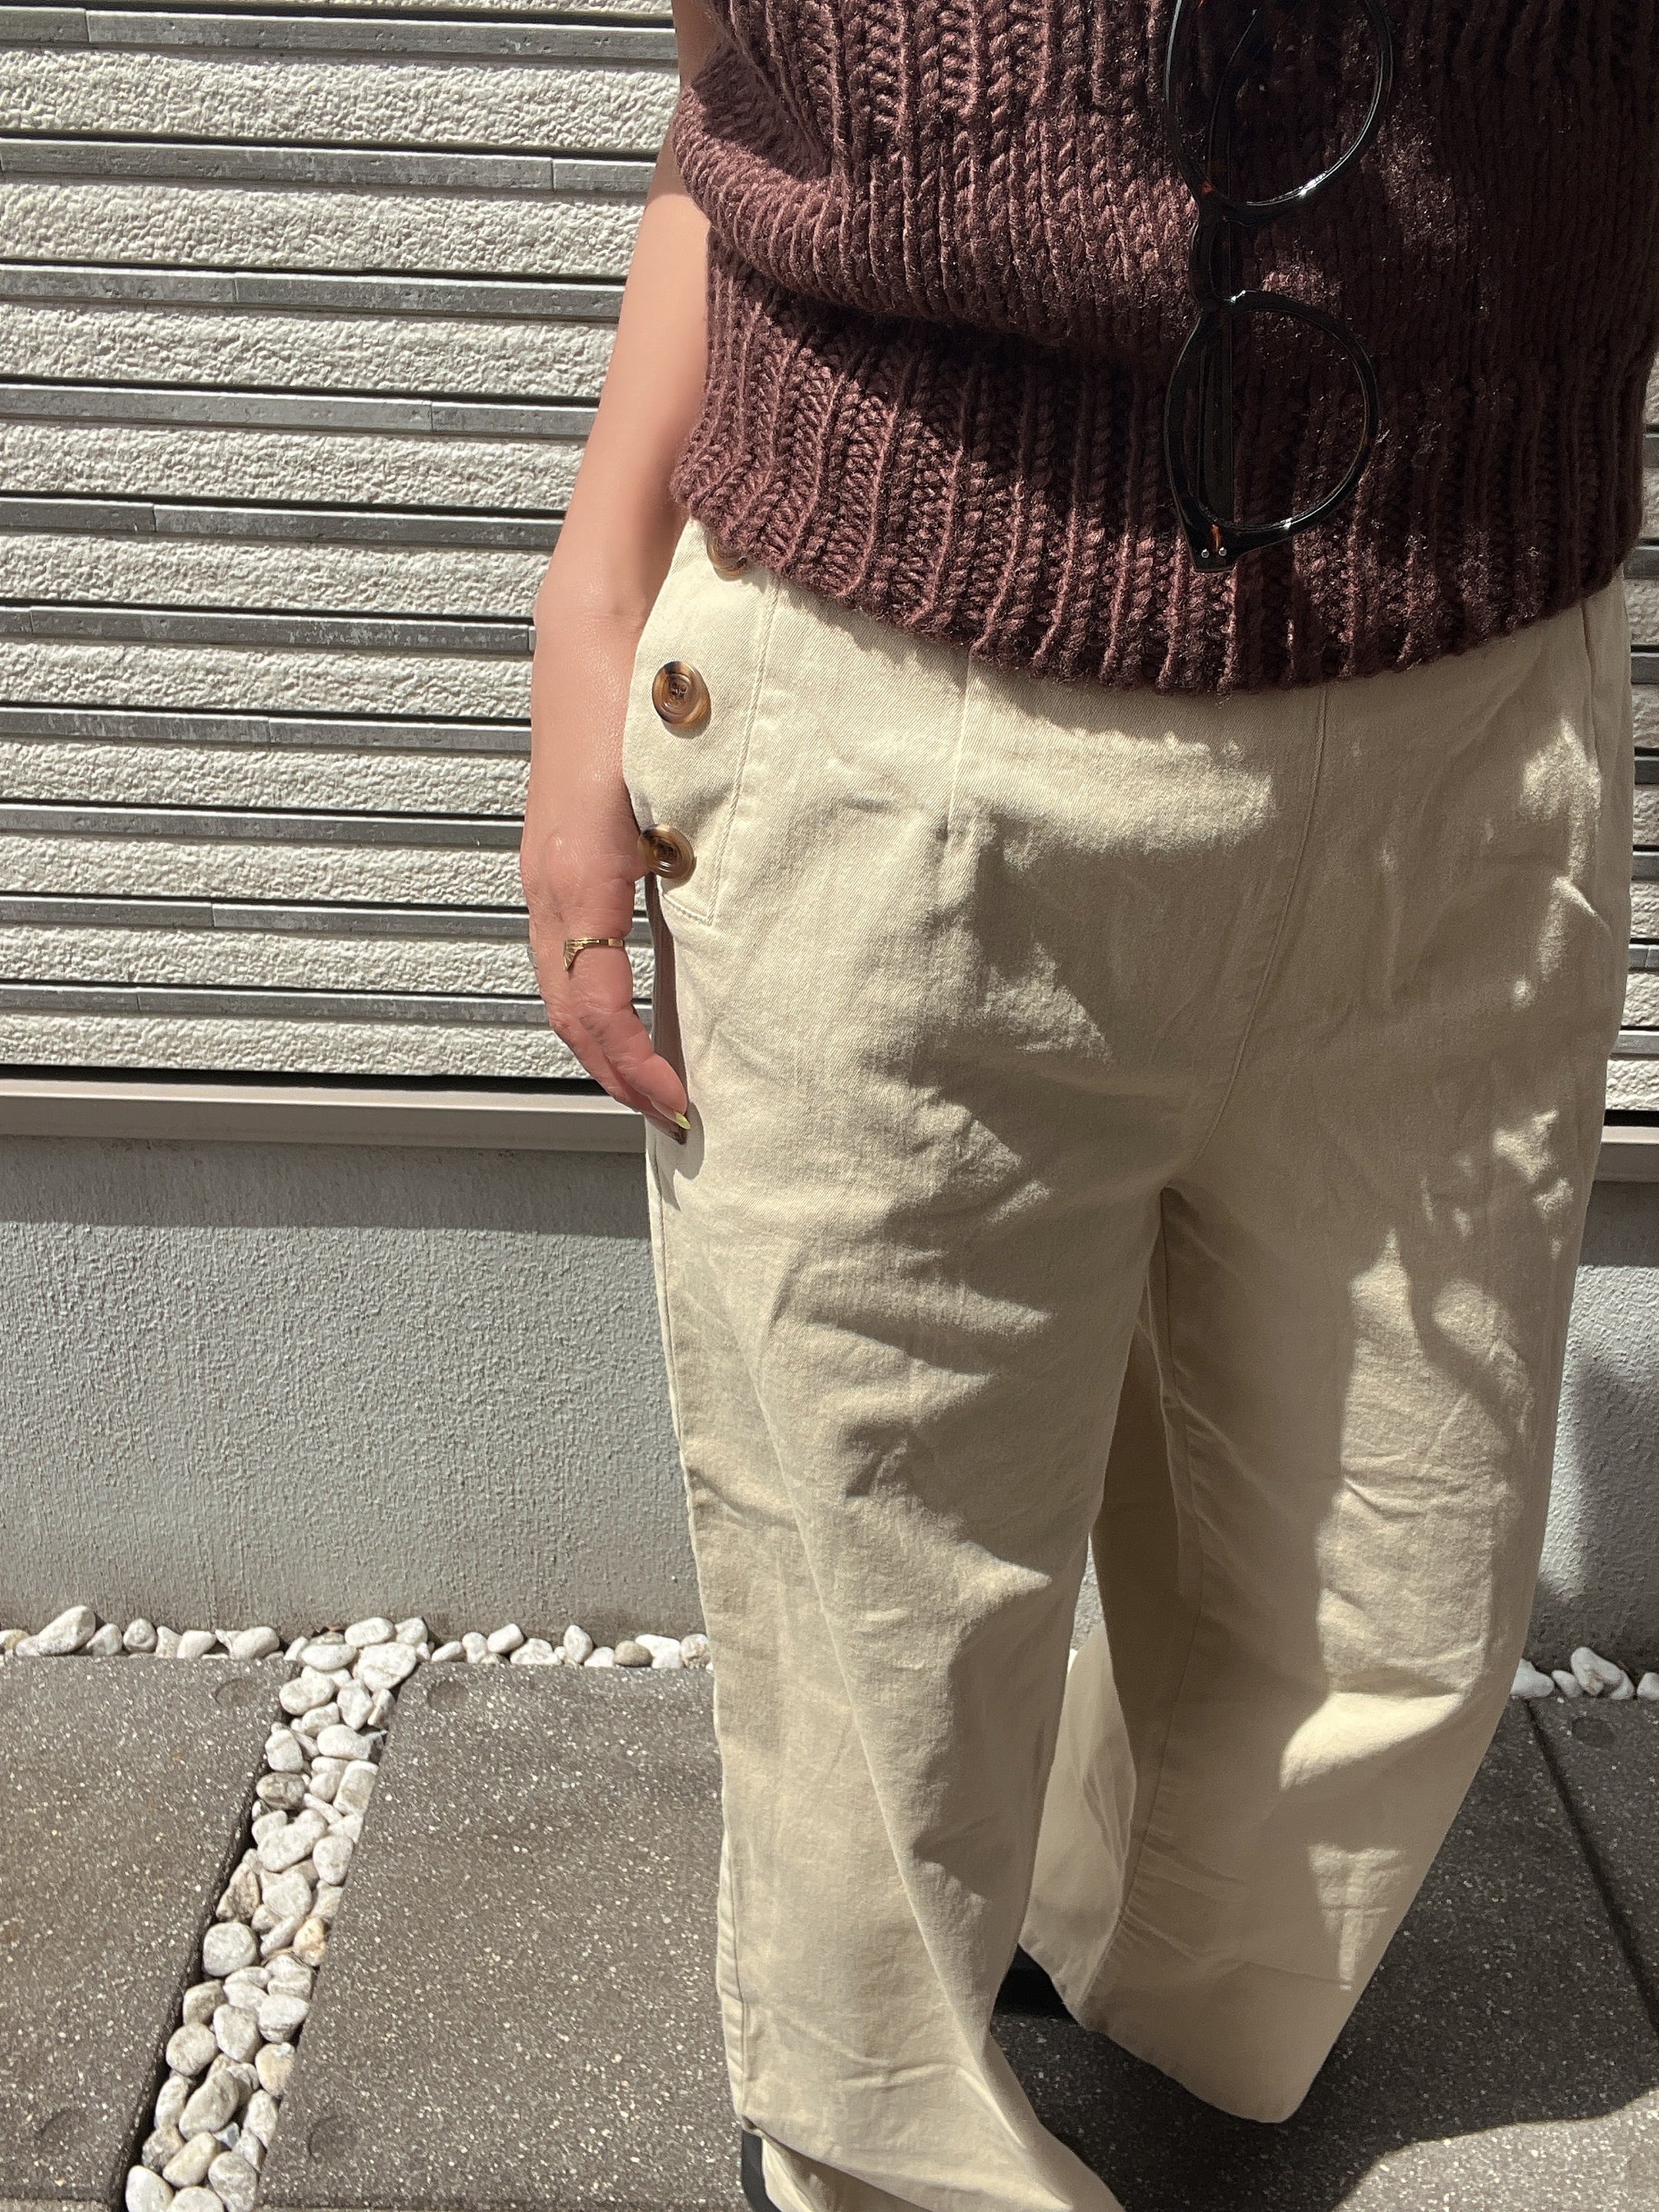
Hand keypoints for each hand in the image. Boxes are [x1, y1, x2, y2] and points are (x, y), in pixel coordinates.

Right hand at [520, 609, 690, 1142]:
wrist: (600, 618)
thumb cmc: (645, 688)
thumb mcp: (680, 784)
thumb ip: (703, 863)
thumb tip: (735, 950)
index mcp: (579, 873)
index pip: (594, 1008)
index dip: (635, 1070)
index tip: (682, 1109)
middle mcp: (551, 880)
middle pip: (569, 1012)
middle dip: (619, 1075)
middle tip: (677, 1121)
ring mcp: (549, 870)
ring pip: (563, 985)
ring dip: (607, 1044)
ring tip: (659, 1082)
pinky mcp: (563, 856)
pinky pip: (570, 950)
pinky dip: (602, 1000)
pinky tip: (645, 1009)